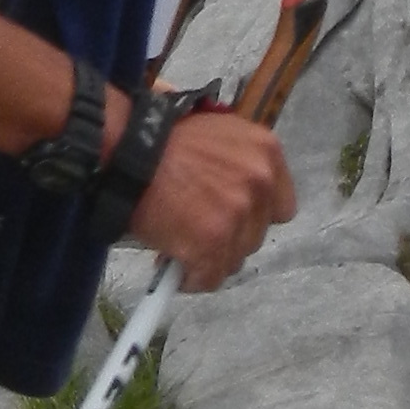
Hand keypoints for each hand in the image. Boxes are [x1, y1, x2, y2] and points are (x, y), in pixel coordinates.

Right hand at [128, 106, 295, 289]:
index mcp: (265, 152)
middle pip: (256, 235)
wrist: (128, 150)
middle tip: (198, 230)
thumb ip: (237, 162)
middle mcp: (259, 183)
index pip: (281, 206)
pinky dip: (190, 278)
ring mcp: (237, 216)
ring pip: (234, 259)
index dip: (254, 217)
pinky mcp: (211, 244)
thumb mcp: (216, 130)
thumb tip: (235, 195)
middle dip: (228, 238)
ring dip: (209, 258)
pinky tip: (172, 263)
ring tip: (181, 244)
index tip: (234, 220)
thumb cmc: (162, 138)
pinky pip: (208, 278)